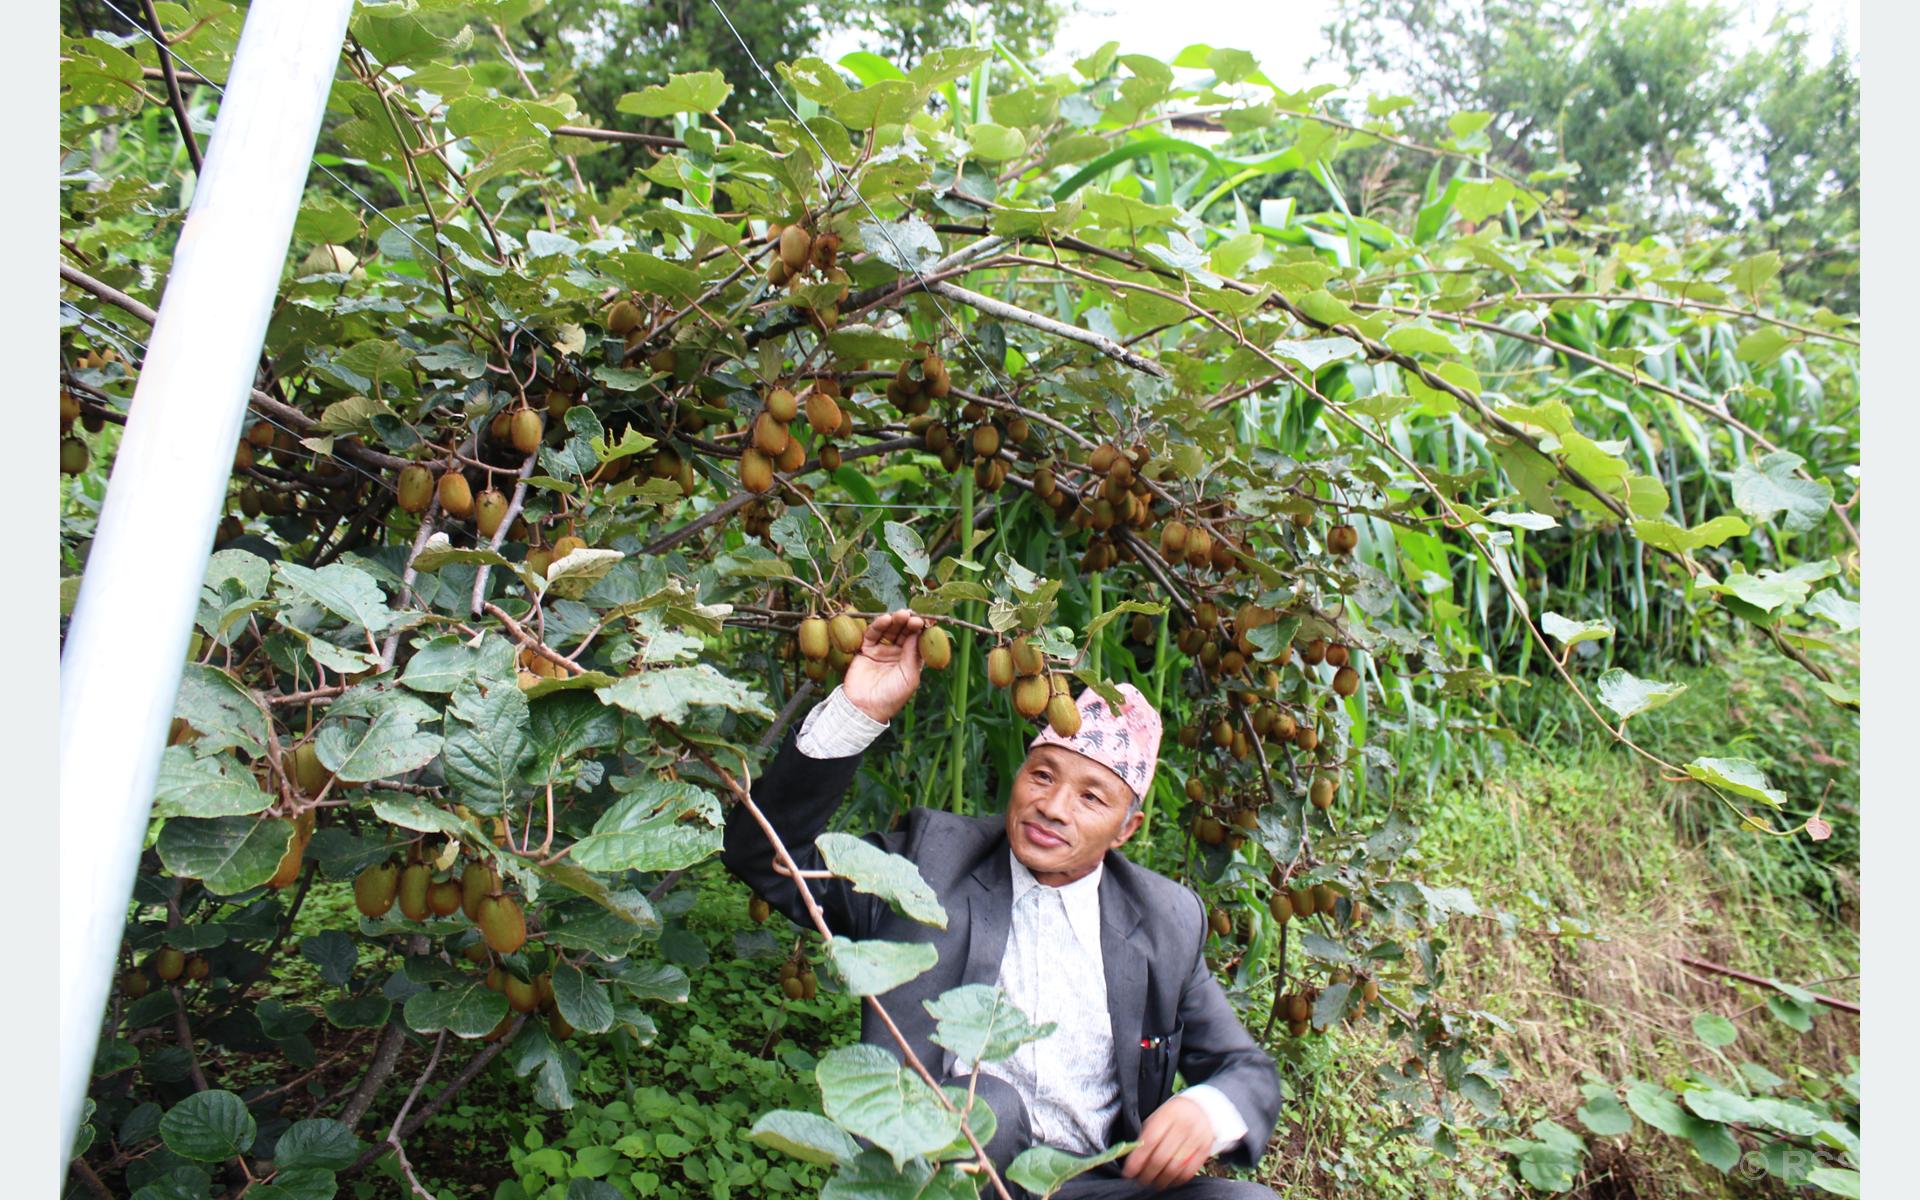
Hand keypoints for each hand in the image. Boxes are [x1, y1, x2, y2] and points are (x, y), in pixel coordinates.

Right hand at [841, 609, 929, 723]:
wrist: (866, 708)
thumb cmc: (892, 696)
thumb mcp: (909, 677)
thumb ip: (913, 654)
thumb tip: (917, 633)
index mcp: (911, 660)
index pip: (916, 640)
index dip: (920, 630)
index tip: (923, 621)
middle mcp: (897, 653)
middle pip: (903, 632)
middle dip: (908, 622)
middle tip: (911, 615)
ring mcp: (882, 650)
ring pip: (889, 630)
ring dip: (895, 621)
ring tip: (900, 615)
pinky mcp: (866, 650)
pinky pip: (873, 634)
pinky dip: (878, 625)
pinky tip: (885, 619)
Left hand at [1120, 1095, 1214, 1190]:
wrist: (1201, 1109)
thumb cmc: (1173, 1116)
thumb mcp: (1157, 1119)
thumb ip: (1145, 1138)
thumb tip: (1134, 1162)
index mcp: (1167, 1115)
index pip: (1150, 1141)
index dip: (1138, 1160)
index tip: (1129, 1172)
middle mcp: (1183, 1126)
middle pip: (1162, 1157)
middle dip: (1148, 1173)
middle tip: (1141, 1180)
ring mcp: (1196, 1138)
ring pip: (1175, 1167)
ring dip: (1161, 1180)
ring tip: (1154, 1182)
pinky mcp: (1205, 1150)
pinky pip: (1189, 1171)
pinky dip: (1176, 1180)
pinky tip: (1169, 1179)